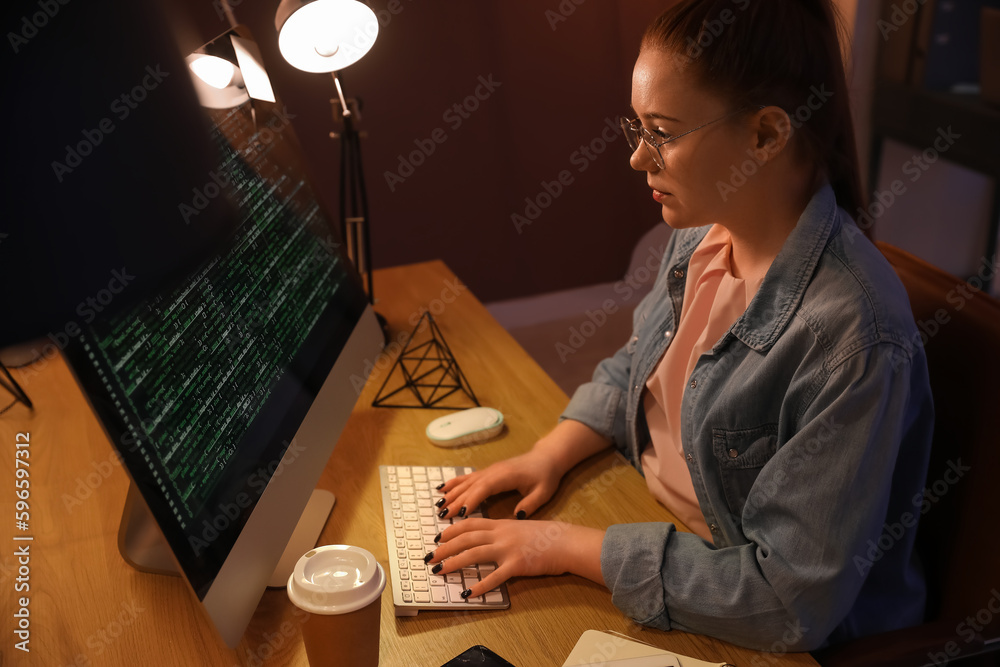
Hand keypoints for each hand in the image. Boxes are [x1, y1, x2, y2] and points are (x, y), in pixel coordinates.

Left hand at [426, 518, 604, 598]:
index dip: (452, 530)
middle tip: (431, 556)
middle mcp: (501, 534)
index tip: (439, 536)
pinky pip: (495, 577)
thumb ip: (505, 531)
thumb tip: (491, 538)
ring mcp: (508, 549)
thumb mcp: (523, 527)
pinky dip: (481, 586)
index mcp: (502, 524)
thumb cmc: (548, 537)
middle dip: (445, 547)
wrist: (566, 542)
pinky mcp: (517, 565)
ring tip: (440, 570)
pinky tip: (470, 593)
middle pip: (466, 538)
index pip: (471, 524)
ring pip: (474, 554)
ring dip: (454, 563)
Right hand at [435, 448, 561, 520]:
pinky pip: (468, 477)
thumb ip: (531, 504)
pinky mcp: (488, 471)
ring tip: (438, 506)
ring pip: (466, 482)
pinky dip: (454, 483)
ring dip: (451, 493)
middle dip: (456, 501)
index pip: (484, 488)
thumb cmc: (546, 475)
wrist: (547, 457)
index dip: (472, 499)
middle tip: (443, 516)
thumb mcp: (544, 492)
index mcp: (505, 476)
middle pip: (471, 486)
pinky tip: (442, 489)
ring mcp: (489, 470)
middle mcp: (493, 471)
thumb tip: (518, 516)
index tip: (460, 513)